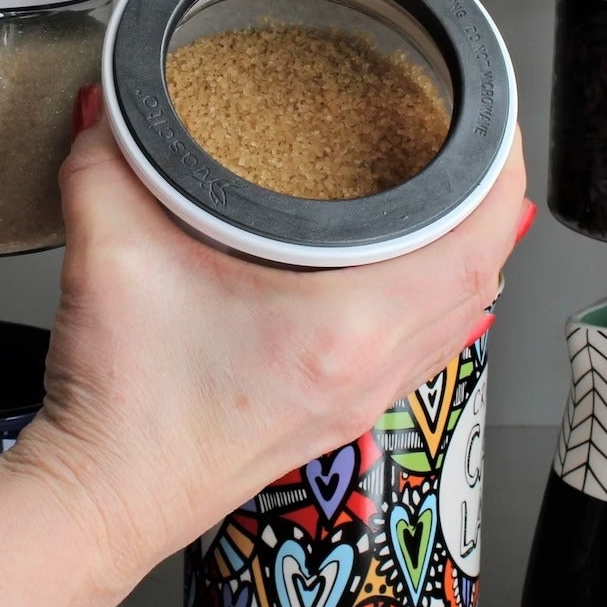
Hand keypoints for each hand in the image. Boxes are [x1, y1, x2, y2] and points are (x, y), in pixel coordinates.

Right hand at [6, 84, 532, 603]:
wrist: (106, 501)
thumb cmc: (124, 406)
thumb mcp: (110, 257)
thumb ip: (105, 165)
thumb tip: (111, 105)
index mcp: (342, 327)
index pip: (472, 249)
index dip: (501, 178)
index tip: (496, 126)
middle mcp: (370, 366)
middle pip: (482, 278)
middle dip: (493, 202)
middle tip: (475, 141)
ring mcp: (364, 397)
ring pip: (463, 317)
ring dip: (473, 252)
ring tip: (457, 192)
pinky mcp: (345, 412)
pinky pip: (429, 347)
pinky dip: (443, 298)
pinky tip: (416, 269)